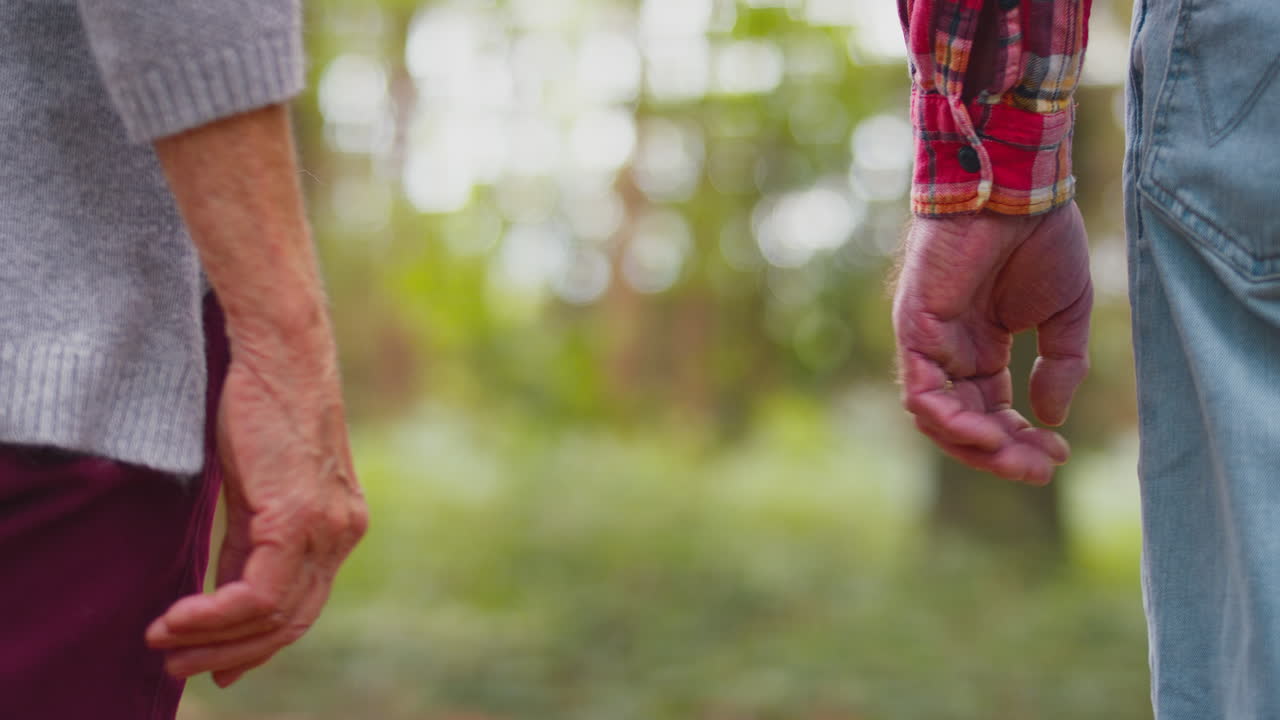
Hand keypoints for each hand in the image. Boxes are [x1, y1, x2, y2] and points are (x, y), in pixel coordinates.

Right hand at [144, 330, 367, 686]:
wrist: (279, 353)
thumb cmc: (260, 410)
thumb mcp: (254, 490)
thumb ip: (248, 543)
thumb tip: (226, 597)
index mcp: (338, 527)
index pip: (301, 606)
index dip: (256, 643)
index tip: (213, 663)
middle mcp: (342, 533)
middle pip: (293, 621)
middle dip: (233, 651)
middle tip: (180, 665)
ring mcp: (327, 528)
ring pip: (276, 615)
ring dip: (213, 638)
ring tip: (165, 644)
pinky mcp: (300, 518)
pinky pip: (261, 593)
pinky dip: (216, 615)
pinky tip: (178, 616)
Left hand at [893, 202, 1092, 485]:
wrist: (1018, 189)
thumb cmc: (1040, 238)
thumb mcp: (1064, 315)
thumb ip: (1059, 367)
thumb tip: (1049, 418)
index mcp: (980, 347)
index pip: (991, 411)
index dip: (1021, 439)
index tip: (1058, 454)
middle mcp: (949, 350)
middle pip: (964, 422)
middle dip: (1002, 453)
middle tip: (1041, 468)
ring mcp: (928, 340)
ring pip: (937, 417)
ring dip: (977, 446)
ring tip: (1018, 459)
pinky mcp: (913, 328)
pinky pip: (920, 391)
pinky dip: (949, 419)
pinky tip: (986, 433)